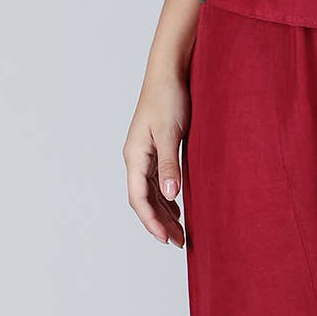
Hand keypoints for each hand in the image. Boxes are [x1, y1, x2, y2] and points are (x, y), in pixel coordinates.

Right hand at [124, 63, 190, 245]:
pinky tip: (179, 208)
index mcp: (135, 156)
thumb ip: (169, 164)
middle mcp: (136, 158)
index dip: (152, 221)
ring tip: (181, 233)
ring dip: (165, 213)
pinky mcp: (156, 148)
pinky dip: (167, 198)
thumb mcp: (171, 133)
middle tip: (180, 243)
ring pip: (151, 192)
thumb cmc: (168, 98)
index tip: (167, 240)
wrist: (169, 72)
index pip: (139, 198)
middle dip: (160, 223)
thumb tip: (170, 196)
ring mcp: (144, 153)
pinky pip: (157, 181)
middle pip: (144, 199)